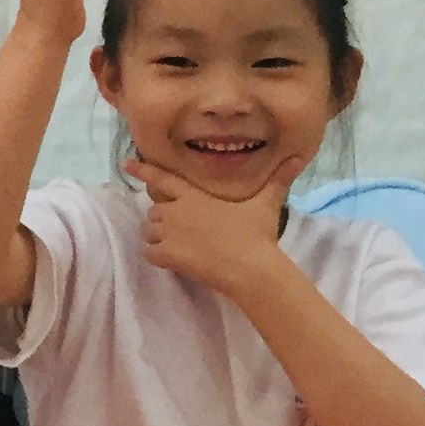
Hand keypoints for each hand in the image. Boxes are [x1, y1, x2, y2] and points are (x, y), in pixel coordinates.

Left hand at [125, 154, 302, 300]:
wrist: (251, 267)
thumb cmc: (257, 234)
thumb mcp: (266, 203)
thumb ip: (278, 179)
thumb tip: (299, 158)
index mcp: (193, 195)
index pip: (161, 178)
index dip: (142, 171)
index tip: (125, 164)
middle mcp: (175, 210)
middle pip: (154, 210)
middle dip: (164, 220)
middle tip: (187, 232)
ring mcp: (168, 232)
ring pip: (149, 231)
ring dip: (159, 238)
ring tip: (182, 246)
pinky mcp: (166, 254)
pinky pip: (149, 253)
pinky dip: (157, 257)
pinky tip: (174, 261)